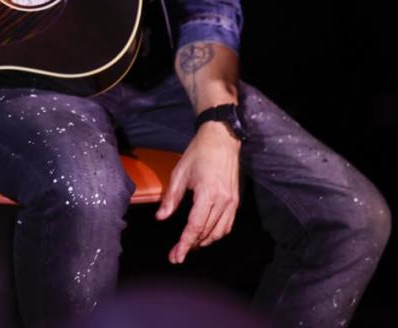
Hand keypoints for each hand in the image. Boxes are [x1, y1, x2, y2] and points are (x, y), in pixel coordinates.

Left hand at [155, 122, 241, 263]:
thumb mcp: (179, 173)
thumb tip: (161, 218)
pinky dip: (216, 234)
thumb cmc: (198, 153)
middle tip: (177, 255)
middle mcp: (223, 201)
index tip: (176, 256)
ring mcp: (232, 202)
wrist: (222, 140)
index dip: (185, 244)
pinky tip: (205, 236)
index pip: (195, 226)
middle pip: (206, 232)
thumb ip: (171, 198)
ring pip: (219, 232)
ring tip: (189, 246)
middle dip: (191, 246)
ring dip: (204, 242)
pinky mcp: (236, 201)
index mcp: (207, 193)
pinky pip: (227, 225)